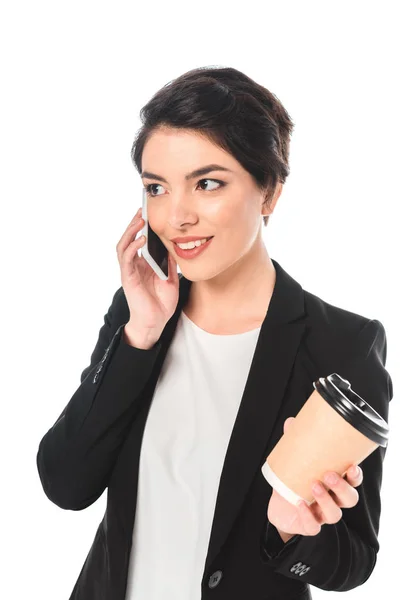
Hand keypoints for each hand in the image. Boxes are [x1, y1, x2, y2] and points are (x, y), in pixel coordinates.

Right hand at [116, 207, 179, 335]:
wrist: (155, 323)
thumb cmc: (161, 303)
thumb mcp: (171, 278)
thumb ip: (170, 263)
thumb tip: (174, 245)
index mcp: (143, 264)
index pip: (140, 240)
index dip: (142, 227)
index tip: (149, 212)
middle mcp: (134, 265)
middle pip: (129, 239)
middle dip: (134, 224)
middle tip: (142, 210)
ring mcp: (130, 271)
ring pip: (124, 245)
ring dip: (130, 231)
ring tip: (139, 220)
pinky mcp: (128, 278)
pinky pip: (127, 259)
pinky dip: (133, 247)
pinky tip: (141, 239)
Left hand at [267, 417, 363, 536]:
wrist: (280, 507)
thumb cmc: (294, 480)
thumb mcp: (295, 460)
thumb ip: (295, 441)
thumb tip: (291, 422)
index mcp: (335, 483)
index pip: (354, 481)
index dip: (355, 476)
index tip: (352, 466)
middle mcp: (334, 500)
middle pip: (350, 499)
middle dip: (342, 487)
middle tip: (329, 475)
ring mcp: (322, 515)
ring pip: (335, 514)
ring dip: (327, 500)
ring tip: (314, 485)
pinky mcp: (309, 525)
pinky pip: (313, 526)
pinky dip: (307, 516)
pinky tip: (299, 504)